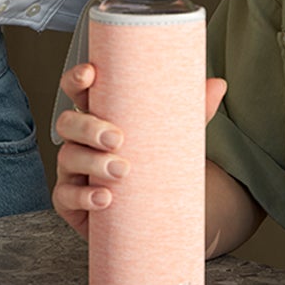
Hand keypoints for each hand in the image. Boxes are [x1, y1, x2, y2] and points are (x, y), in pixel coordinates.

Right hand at [52, 61, 226, 240]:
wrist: (148, 210)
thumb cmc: (150, 163)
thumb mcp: (171, 135)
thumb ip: (192, 111)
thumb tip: (218, 84)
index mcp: (98, 115)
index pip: (77, 91)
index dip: (77, 79)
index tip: (90, 74)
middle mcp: (79, 140)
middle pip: (68, 123)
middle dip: (89, 127)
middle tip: (117, 138)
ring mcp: (71, 170)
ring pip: (68, 158)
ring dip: (92, 163)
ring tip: (122, 170)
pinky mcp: (70, 201)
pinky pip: (66, 197)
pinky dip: (84, 197)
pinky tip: (104, 198)